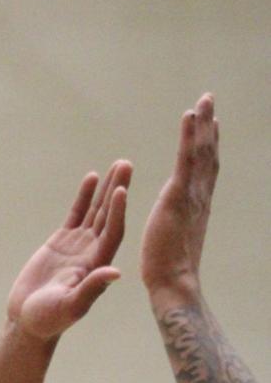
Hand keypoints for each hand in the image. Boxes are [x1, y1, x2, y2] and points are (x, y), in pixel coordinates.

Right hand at [6, 160, 130, 340]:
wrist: (28, 321)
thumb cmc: (49, 320)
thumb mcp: (71, 306)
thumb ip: (92, 288)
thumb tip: (116, 272)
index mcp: (98, 265)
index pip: (112, 232)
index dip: (117, 212)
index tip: (121, 190)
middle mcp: (93, 252)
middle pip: (109, 215)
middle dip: (118, 189)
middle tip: (127, 164)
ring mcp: (78, 245)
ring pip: (96, 210)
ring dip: (107, 188)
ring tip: (118, 164)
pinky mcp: (61, 242)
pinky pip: (76, 214)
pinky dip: (84, 196)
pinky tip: (92, 178)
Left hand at [140, 94, 217, 306]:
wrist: (173, 282)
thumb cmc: (170, 271)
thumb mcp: (176, 239)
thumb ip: (178, 223)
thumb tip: (176, 217)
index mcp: (197, 206)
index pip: (205, 170)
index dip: (209, 146)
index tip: (212, 126)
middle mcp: (199, 196)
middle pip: (207, 154)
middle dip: (209, 127)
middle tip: (209, 101)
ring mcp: (191, 195)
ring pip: (200, 152)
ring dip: (202, 123)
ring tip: (204, 100)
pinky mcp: (177, 197)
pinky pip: (185, 160)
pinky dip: (188, 137)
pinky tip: (190, 116)